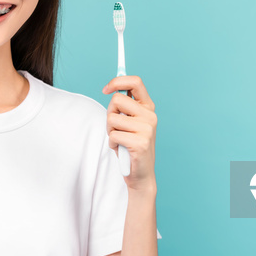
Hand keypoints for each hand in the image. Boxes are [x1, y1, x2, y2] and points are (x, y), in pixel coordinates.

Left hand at [101, 75, 157, 191]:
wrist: (141, 175)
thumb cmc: (130, 146)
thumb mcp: (129, 122)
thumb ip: (124, 106)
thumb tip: (112, 87)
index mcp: (148, 107)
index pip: (135, 82)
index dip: (117, 81)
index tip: (105, 90)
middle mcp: (150, 115)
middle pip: (117, 100)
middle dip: (109, 113)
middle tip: (115, 127)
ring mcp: (147, 129)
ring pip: (112, 118)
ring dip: (110, 131)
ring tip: (120, 140)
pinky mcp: (140, 142)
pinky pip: (113, 135)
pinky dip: (112, 143)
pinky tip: (121, 149)